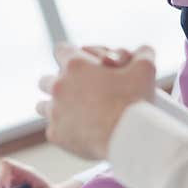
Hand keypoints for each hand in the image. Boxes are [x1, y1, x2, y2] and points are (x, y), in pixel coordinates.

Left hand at [37, 43, 155, 159]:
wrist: (128, 137)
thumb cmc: (135, 101)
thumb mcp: (145, 68)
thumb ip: (142, 54)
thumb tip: (143, 51)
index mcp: (75, 65)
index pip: (60, 50)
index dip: (70, 55)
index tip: (78, 63)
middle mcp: (59, 86)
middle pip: (45, 80)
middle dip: (58, 83)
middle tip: (75, 91)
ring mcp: (54, 111)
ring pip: (42, 106)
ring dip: (54, 107)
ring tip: (72, 113)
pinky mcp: (56, 134)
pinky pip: (53, 130)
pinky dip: (63, 131)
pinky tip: (78, 133)